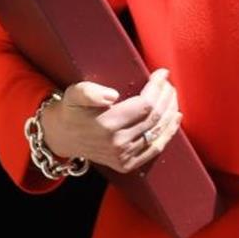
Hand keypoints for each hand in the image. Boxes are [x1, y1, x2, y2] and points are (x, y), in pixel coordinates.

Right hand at [40, 68, 183, 173]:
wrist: (63, 136)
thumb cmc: (71, 110)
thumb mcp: (74, 94)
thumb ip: (90, 92)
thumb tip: (112, 95)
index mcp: (107, 124)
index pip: (145, 105)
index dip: (157, 88)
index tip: (162, 73)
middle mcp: (117, 143)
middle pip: (155, 117)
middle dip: (166, 97)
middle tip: (169, 83)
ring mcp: (123, 156)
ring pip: (157, 131)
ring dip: (170, 111)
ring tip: (173, 95)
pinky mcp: (127, 164)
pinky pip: (154, 149)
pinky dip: (168, 134)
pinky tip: (175, 118)